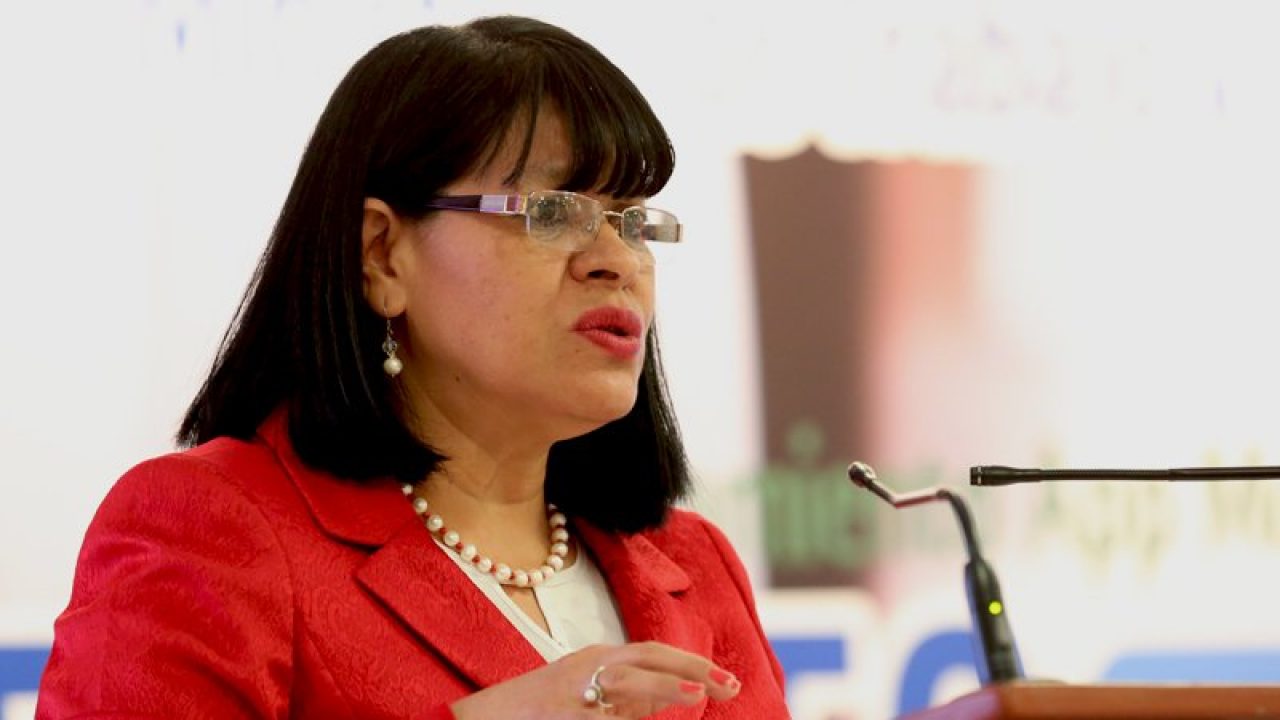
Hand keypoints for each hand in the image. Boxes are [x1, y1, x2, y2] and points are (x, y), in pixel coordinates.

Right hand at [449, 641, 742, 718]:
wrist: (483, 715)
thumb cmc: (538, 708)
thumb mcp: (587, 695)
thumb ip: (628, 698)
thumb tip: (669, 701)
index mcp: (598, 658)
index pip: (653, 653)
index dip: (691, 662)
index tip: (725, 679)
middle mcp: (588, 665)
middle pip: (647, 657)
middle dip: (689, 668)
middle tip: (728, 684)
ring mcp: (574, 689)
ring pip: (627, 681)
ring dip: (663, 686)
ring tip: (698, 694)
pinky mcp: (562, 711)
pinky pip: (600, 716)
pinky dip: (625, 717)